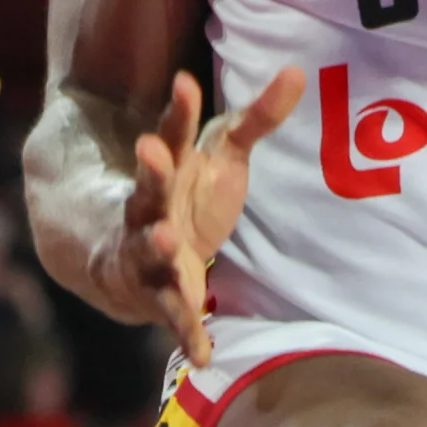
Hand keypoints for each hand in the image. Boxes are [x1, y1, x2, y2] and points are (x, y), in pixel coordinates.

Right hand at [105, 69, 305, 368]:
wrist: (128, 260)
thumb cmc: (187, 197)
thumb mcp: (223, 155)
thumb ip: (258, 118)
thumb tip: (298, 71)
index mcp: (168, 170)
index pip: (171, 135)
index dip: (177, 111)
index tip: (184, 81)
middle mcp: (150, 209)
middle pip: (149, 186)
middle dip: (151, 169)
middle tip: (149, 148)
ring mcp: (149, 254)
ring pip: (150, 247)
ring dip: (157, 242)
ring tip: (166, 238)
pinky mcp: (160, 297)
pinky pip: (173, 316)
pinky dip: (189, 334)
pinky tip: (205, 355)